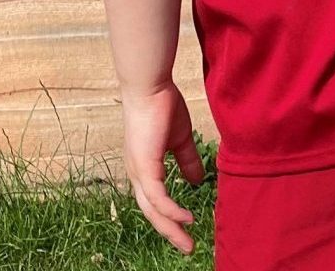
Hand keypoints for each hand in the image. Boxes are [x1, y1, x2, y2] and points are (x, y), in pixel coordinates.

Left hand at [121, 79, 204, 253]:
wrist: (150, 87)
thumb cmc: (162, 106)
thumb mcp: (179, 138)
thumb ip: (187, 160)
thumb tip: (197, 180)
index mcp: (144, 167)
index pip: (154, 200)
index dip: (168, 216)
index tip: (186, 230)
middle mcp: (137, 174)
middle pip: (151, 213)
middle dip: (169, 232)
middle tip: (187, 248)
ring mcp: (138, 172)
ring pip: (153, 211)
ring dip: (170, 229)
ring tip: (187, 242)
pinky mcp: (144, 168)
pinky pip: (158, 199)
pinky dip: (171, 212)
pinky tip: (185, 220)